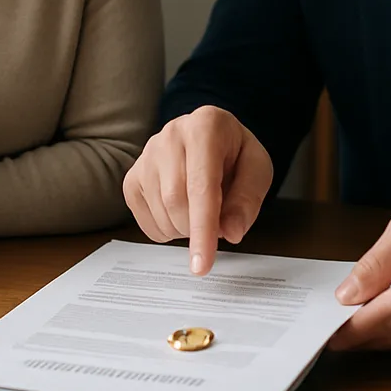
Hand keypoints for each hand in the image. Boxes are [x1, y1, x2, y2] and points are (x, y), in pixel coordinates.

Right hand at [123, 107, 272, 275]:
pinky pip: (143, 220)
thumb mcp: (257, 169)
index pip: (201, 186)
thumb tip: (230, 232)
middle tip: (218, 224)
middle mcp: (171, 134)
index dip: (203, 229)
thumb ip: (248, 200)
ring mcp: (147, 154)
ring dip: (184, 229)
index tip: (202, 265)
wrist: (212, 138)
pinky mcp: (133, 175)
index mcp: (206, 126)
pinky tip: (181, 213)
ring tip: (201, 210)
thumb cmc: (235, 154)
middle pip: (176, 202)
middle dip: (198, 229)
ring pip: (160, 212)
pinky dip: (166, 230)